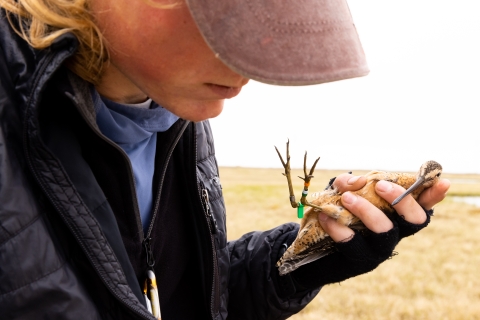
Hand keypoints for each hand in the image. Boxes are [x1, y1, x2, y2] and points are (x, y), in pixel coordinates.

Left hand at [290, 173, 449, 288]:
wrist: (311, 248)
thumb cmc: (334, 215)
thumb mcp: (339, 193)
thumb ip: (348, 183)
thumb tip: (359, 181)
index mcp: (395, 217)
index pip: (421, 207)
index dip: (433, 197)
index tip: (443, 182)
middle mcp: (393, 234)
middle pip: (413, 222)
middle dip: (401, 200)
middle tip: (380, 185)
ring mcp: (377, 250)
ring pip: (384, 232)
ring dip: (367, 211)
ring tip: (346, 198)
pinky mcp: (358, 262)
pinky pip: (352, 244)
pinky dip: (338, 227)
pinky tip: (325, 216)